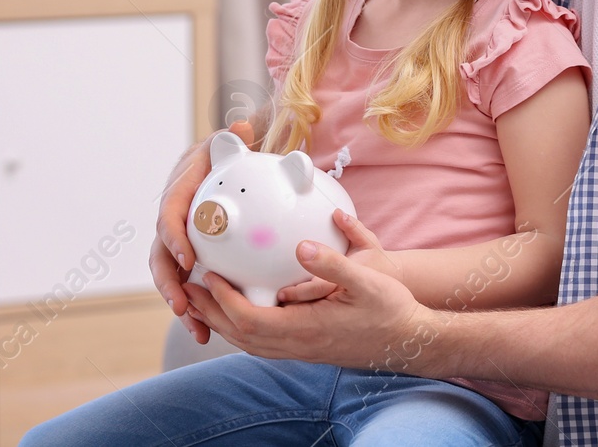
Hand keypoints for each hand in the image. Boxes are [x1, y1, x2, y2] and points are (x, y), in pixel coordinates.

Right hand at [150, 119, 254, 342]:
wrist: (228, 160)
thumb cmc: (231, 149)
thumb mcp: (233, 140)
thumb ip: (236, 137)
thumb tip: (241, 127)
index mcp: (181, 188)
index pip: (170, 213)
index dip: (173, 236)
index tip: (185, 258)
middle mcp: (175, 214)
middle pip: (160, 252)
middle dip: (168, 282)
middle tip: (182, 307)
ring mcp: (180, 236)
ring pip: (171, 274)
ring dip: (180, 302)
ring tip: (196, 328)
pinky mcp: (192, 253)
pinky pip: (188, 280)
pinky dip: (196, 305)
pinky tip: (209, 330)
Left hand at [181, 225, 435, 369]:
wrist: (408, 342)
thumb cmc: (390, 310)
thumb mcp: (367, 280)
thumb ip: (332, 264)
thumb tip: (302, 247)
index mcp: (306, 329)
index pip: (250, 318)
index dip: (225, 299)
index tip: (211, 275)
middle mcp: (297, 345)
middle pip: (239, 334)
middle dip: (210, 312)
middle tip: (188, 287)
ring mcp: (300, 351)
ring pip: (248, 342)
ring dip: (221, 321)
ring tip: (203, 299)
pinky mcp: (304, 349)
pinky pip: (261, 343)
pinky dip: (241, 328)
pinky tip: (238, 312)